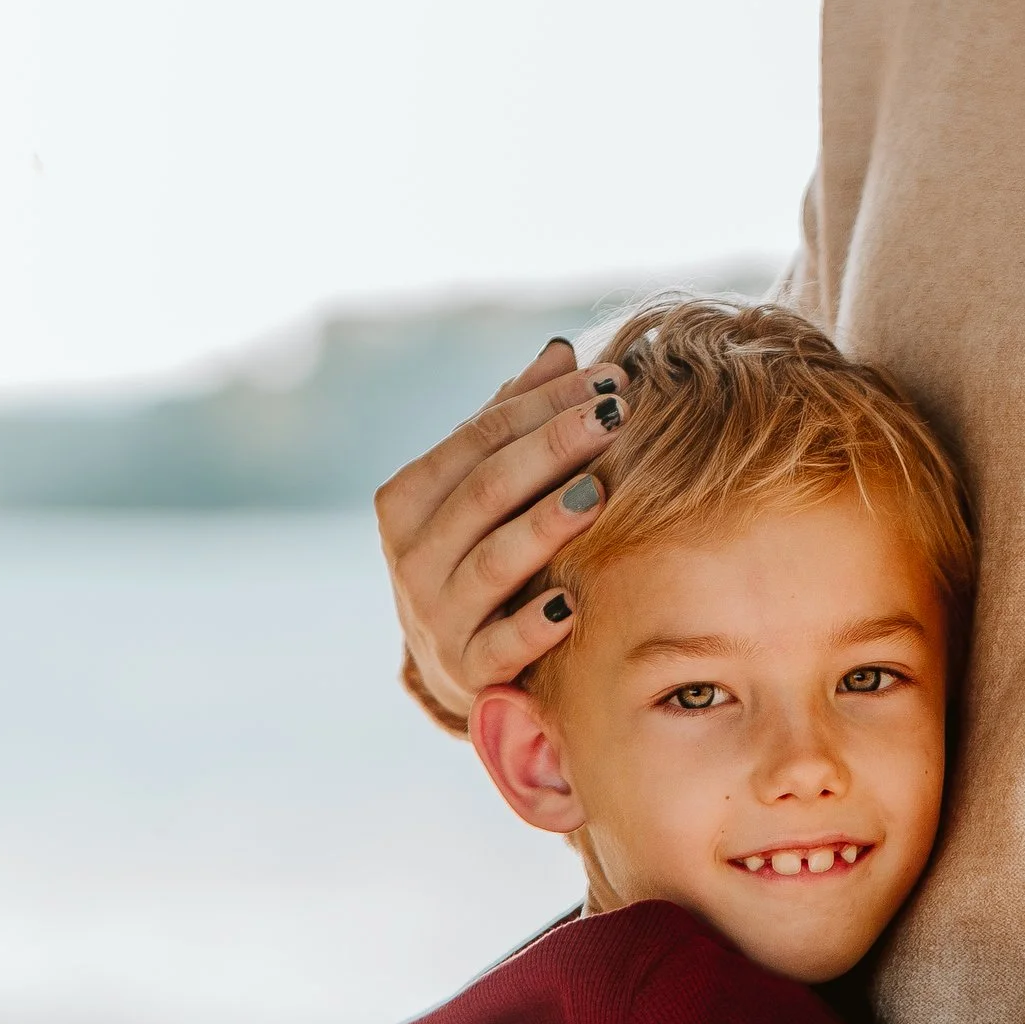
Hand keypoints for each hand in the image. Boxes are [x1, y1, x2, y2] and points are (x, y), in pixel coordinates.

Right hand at [376, 338, 632, 725]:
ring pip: (492, 561)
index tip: (610, 381)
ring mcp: (435, 617)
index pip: (479, 437)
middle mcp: (411, 557)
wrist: (455, 666)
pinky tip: (574, 605)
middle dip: (554, 447)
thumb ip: (510, 424)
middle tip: (617, 416)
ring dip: (545, 525)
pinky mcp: (467, 672)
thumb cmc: (478, 553)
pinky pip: (502, 646)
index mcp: (406, 501)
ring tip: (599, 493)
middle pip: (487, 490)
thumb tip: (560, 351)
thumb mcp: (479, 491)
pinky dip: (535, 627)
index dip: (545, 404)